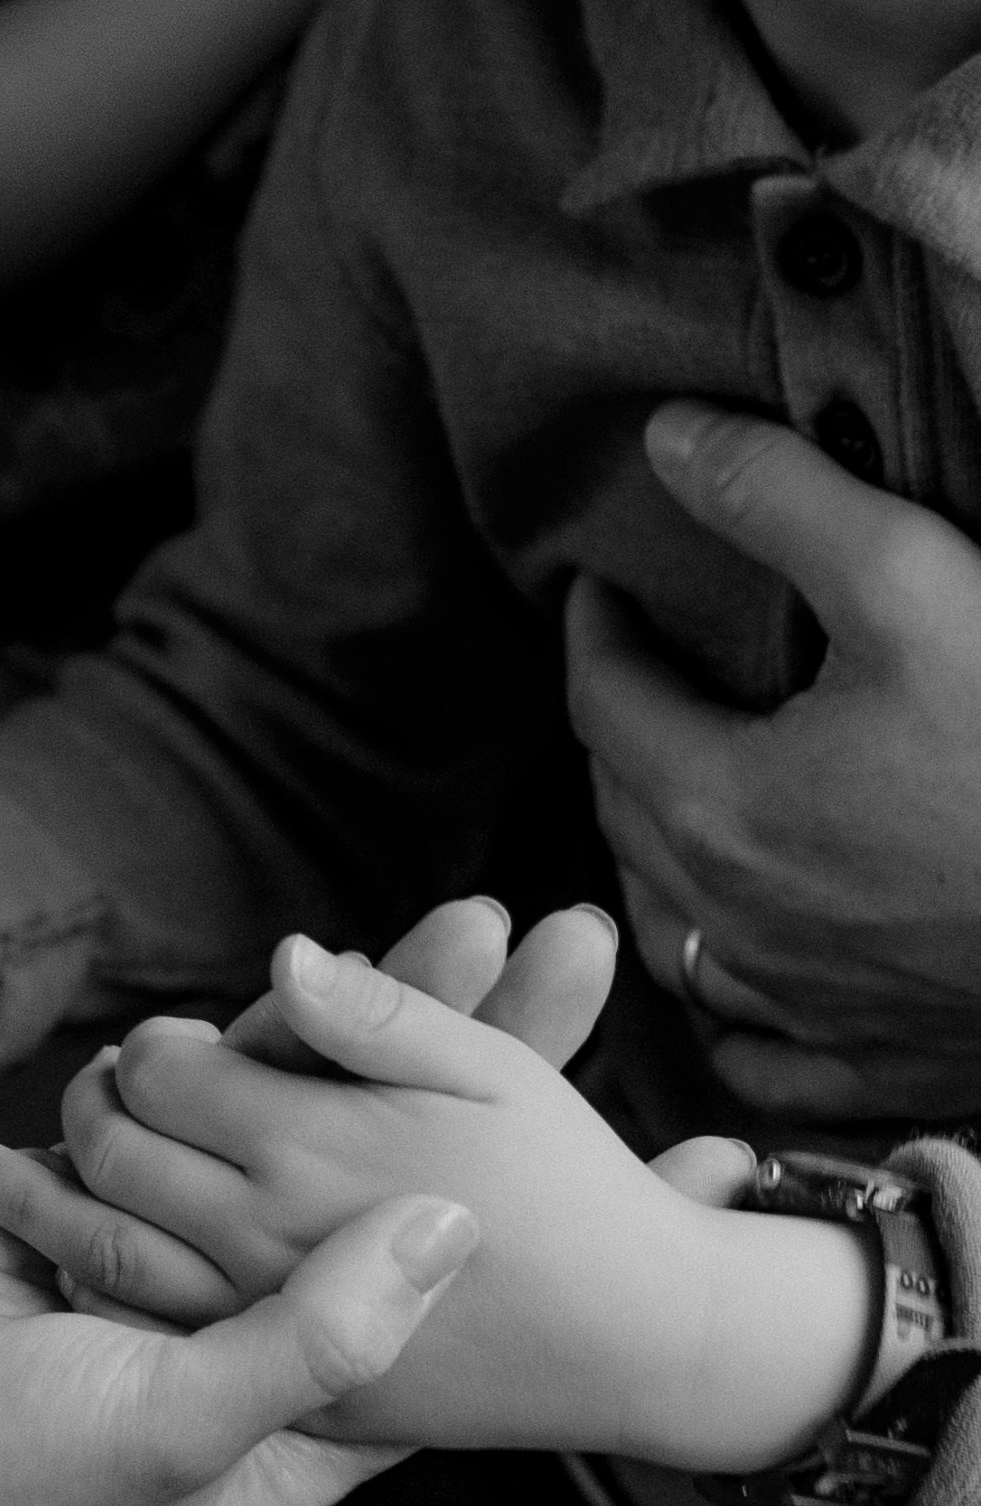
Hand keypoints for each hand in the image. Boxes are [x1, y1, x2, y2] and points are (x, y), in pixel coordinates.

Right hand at [0, 921, 871, 1469]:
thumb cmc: (3, 1484)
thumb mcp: (178, 1430)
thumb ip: (320, 1337)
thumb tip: (458, 1221)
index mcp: (318, 1407)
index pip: (473, 1292)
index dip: (577, 1215)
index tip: (692, 1135)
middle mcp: (263, 1319)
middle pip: (401, 1174)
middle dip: (486, 1067)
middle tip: (578, 951)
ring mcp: (179, 1250)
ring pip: (296, 1119)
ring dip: (370, 1023)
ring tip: (474, 920)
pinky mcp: (93, 1193)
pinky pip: (183, 1100)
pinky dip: (231, 1037)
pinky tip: (304, 968)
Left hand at [567, 399, 980, 1119]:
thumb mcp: (913, 584)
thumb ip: (782, 502)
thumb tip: (665, 439)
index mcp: (718, 808)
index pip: (603, 704)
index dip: (594, 632)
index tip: (600, 589)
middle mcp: (730, 923)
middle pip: (623, 818)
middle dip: (616, 738)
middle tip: (634, 680)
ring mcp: (795, 1008)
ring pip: (670, 941)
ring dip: (652, 869)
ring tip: (671, 809)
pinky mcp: (867, 1065)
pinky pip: (754, 1057)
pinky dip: (725, 1014)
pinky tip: (736, 979)